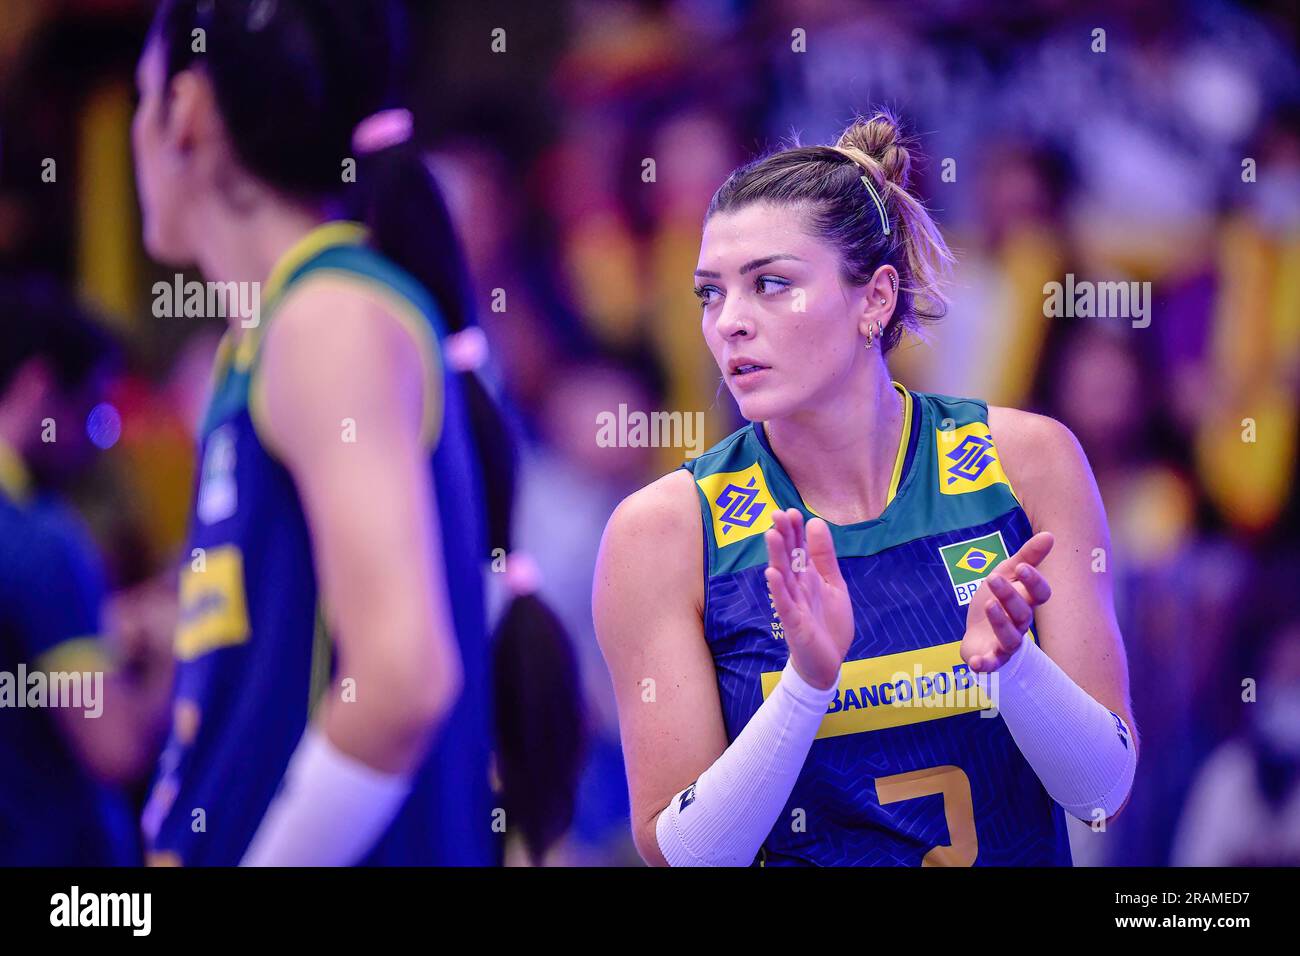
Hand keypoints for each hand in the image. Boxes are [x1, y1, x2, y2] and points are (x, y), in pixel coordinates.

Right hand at [764, 509, 853, 689]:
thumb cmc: (828, 624)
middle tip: (777, 514)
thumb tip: (816, 523)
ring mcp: (793, 605)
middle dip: (783, 537)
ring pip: (783, 577)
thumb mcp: (833, 584)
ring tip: (771, 534)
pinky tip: (772, 574)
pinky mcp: (794, 624)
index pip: (799, 549)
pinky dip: (778, 590)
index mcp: (807, 577)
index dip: (795, 531)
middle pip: (788, 558)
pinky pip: (784, 605)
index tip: (791, 511)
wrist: (828, 663)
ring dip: (777, 557)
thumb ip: (825, 557)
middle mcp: (797, 588)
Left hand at [961, 531, 1053, 673]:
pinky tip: (976, 663)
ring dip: (1000, 623)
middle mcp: (1020, 625)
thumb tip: (1050, 534)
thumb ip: (1027, 557)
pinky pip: (990, 665)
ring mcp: (1005, 644)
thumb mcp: (1007, 575)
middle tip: (992, 578)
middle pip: (1023, 613)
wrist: (978, 635)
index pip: (1041, 594)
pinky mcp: (990, 659)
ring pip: (1010, 638)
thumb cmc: (997, 603)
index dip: (1034, 582)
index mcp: (1026, 602)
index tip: (1021, 566)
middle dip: (1009, 596)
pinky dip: (984, 665)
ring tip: (988, 605)